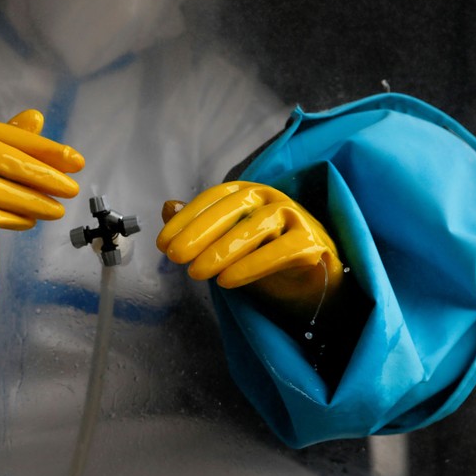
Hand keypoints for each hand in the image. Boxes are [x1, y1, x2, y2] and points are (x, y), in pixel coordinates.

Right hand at [0, 109, 84, 267]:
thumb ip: (4, 136)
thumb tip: (37, 117)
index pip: (8, 136)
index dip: (45, 148)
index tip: (75, 161)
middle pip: (4, 161)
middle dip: (44, 176)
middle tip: (71, 188)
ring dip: (33, 202)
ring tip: (56, 210)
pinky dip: (12, 219)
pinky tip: (28, 221)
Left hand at [156, 181, 343, 312]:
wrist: (312, 281)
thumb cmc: (264, 255)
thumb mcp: (227, 241)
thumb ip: (199, 226)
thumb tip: (168, 207)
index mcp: (249, 193)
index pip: (214, 198)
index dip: (186, 218)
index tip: (163, 243)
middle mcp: (271, 198)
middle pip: (233, 209)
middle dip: (199, 232)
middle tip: (174, 256)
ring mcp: (295, 217)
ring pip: (256, 228)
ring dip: (222, 251)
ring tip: (196, 273)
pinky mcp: (312, 242)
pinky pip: (282, 250)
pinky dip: (253, 265)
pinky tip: (227, 281)